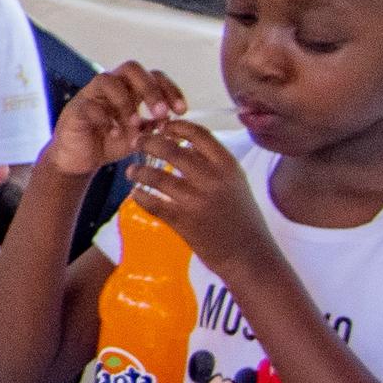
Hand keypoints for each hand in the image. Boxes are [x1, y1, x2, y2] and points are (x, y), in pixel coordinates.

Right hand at [44, 61, 181, 176]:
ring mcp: (90, 95)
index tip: (182, 112)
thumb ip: (154, 126)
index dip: (170, 89)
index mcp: (129, 90)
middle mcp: (110, 86)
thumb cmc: (110, 143)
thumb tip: (173, 121)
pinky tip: (114, 134)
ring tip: (135, 125)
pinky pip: (89, 105)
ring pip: (107, 80)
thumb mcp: (139, 136)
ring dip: (126, 102)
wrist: (80, 160)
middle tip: (161, 113)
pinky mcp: (75, 110)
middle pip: (131, 68)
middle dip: (151, 89)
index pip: (153, 75)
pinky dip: (105, 119)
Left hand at [127, 117, 280, 277]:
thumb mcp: (236, 183)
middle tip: (137, 142)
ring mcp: (198, 201)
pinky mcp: (185, 222)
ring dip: (139, 171)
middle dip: (149, 142)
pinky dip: (140, 196)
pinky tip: (136, 194)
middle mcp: (213, 180)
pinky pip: (153, 203)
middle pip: (171, 150)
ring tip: (132, 171)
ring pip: (156, 176)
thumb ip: (213, 164)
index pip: (199, 134)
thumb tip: (182, 144)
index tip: (163, 126)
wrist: (250, 255)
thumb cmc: (242, 218)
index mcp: (228, 166)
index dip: (176, 126)